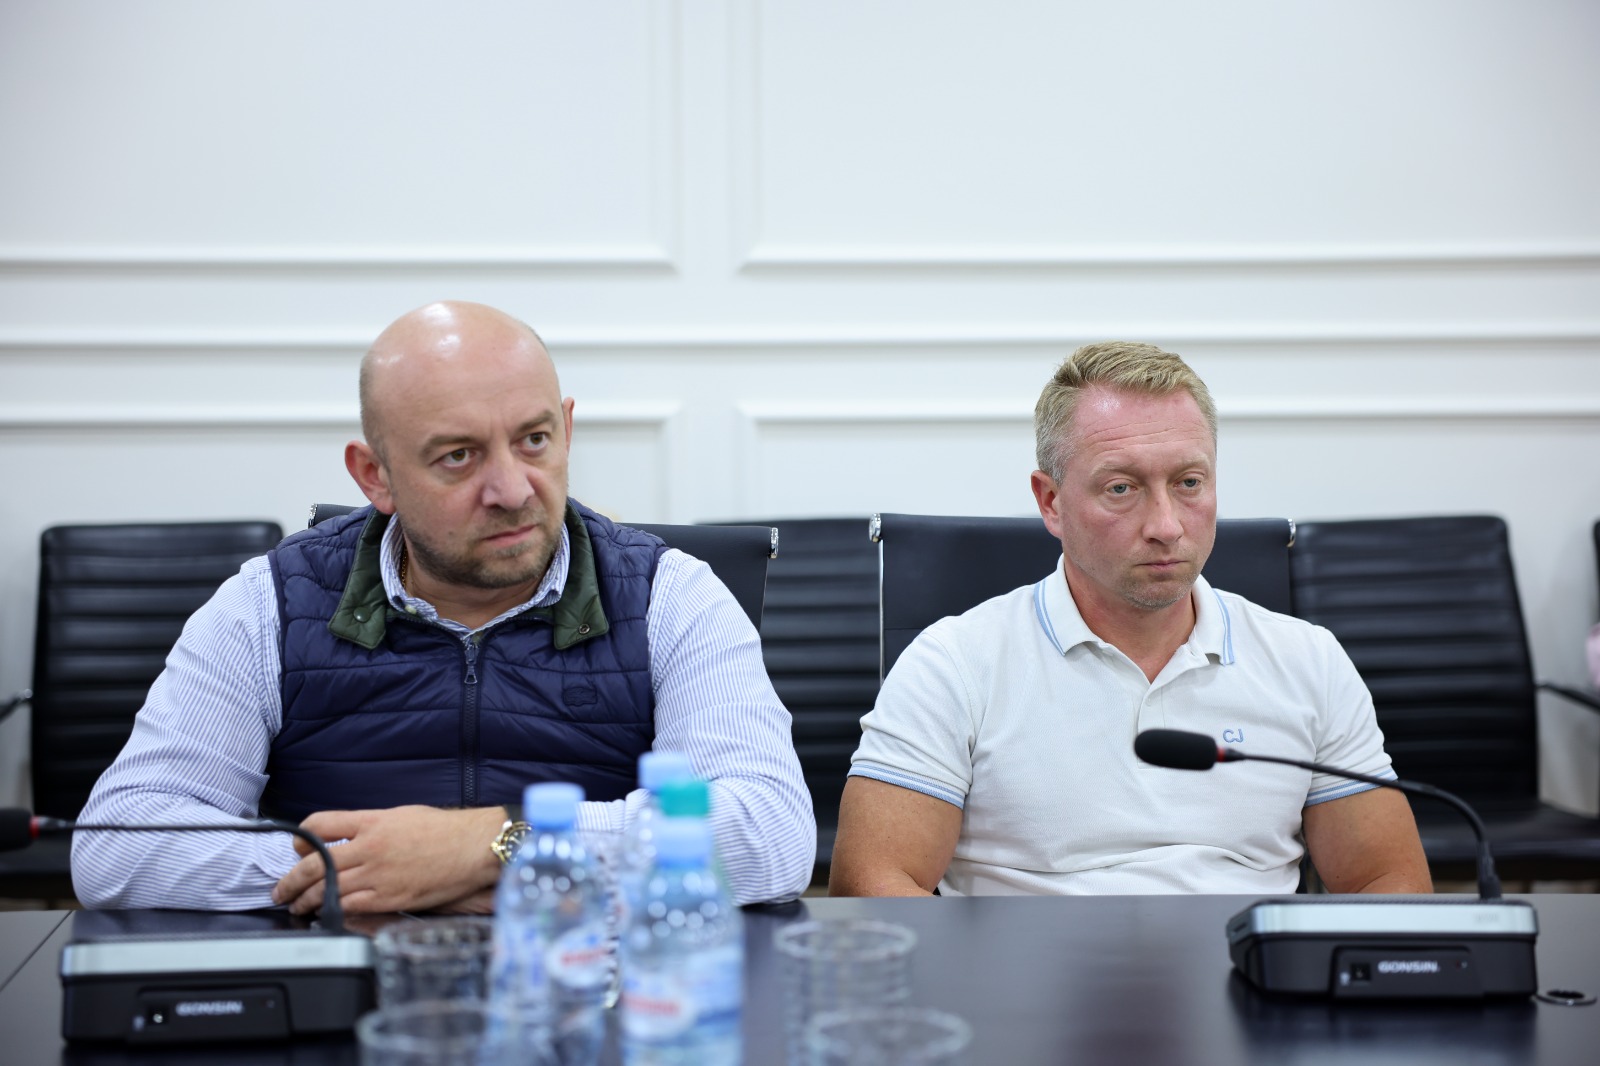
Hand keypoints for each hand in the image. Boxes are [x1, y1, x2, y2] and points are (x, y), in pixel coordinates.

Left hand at [271, 805, 505, 915]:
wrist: (474, 847)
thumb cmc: (445, 830)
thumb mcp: (402, 815)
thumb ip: (371, 826)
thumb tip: (347, 839)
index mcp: (372, 821)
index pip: (318, 825)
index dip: (301, 839)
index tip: (298, 850)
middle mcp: (369, 847)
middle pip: (314, 864)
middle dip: (291, 881)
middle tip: (282, 890)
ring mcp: (378, 875)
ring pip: (326, 889)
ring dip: (305, 901)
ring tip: (298, 906)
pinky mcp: (389, 898)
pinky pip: (349, 907)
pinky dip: (331, 912)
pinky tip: (325, 914)